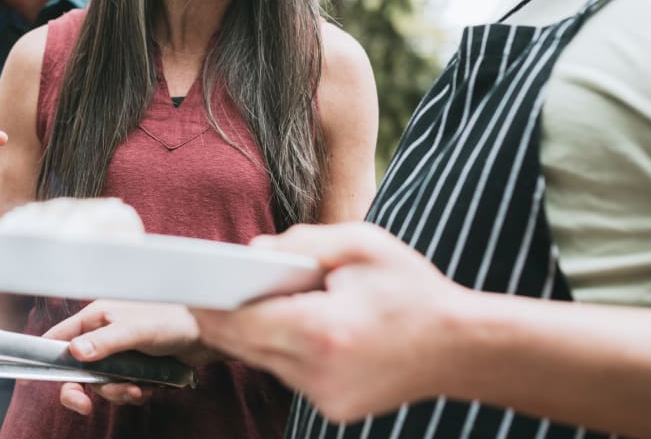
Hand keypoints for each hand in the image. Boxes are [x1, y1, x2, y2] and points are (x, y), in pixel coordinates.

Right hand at [43, 300, 211, 415]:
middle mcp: (103, 335)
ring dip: (117, 391)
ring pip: (101, 384)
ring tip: (139, 386)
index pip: (59, 337)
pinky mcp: (135, 369)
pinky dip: (134, 392)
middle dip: (82, 389)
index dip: (45, 358)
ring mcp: (119, 353)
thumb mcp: (135, 329)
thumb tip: (74, 354)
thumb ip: (104, 342)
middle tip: (85, 406)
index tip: (31, 380)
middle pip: (76, 369)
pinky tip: (150, 386)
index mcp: (96, 317)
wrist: (206, 334)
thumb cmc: (172, 319)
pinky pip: (122, 389)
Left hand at [192, 223, 467, 422]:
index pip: (243, 323)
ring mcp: (326, 398)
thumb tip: (251, 252)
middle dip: (224, 315)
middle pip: (245, 345)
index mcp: (324, 331)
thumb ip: (301, 241)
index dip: (210, 304)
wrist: (463, 348)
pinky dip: (282, 346)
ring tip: (245, 296)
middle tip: (202, 286)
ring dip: (254, 330)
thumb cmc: (413, 288)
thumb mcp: (361, 243)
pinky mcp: (333, 408)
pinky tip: (290, 320)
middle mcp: (319, 374)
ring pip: (264, 360)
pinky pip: (288, 372)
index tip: (187, 285)